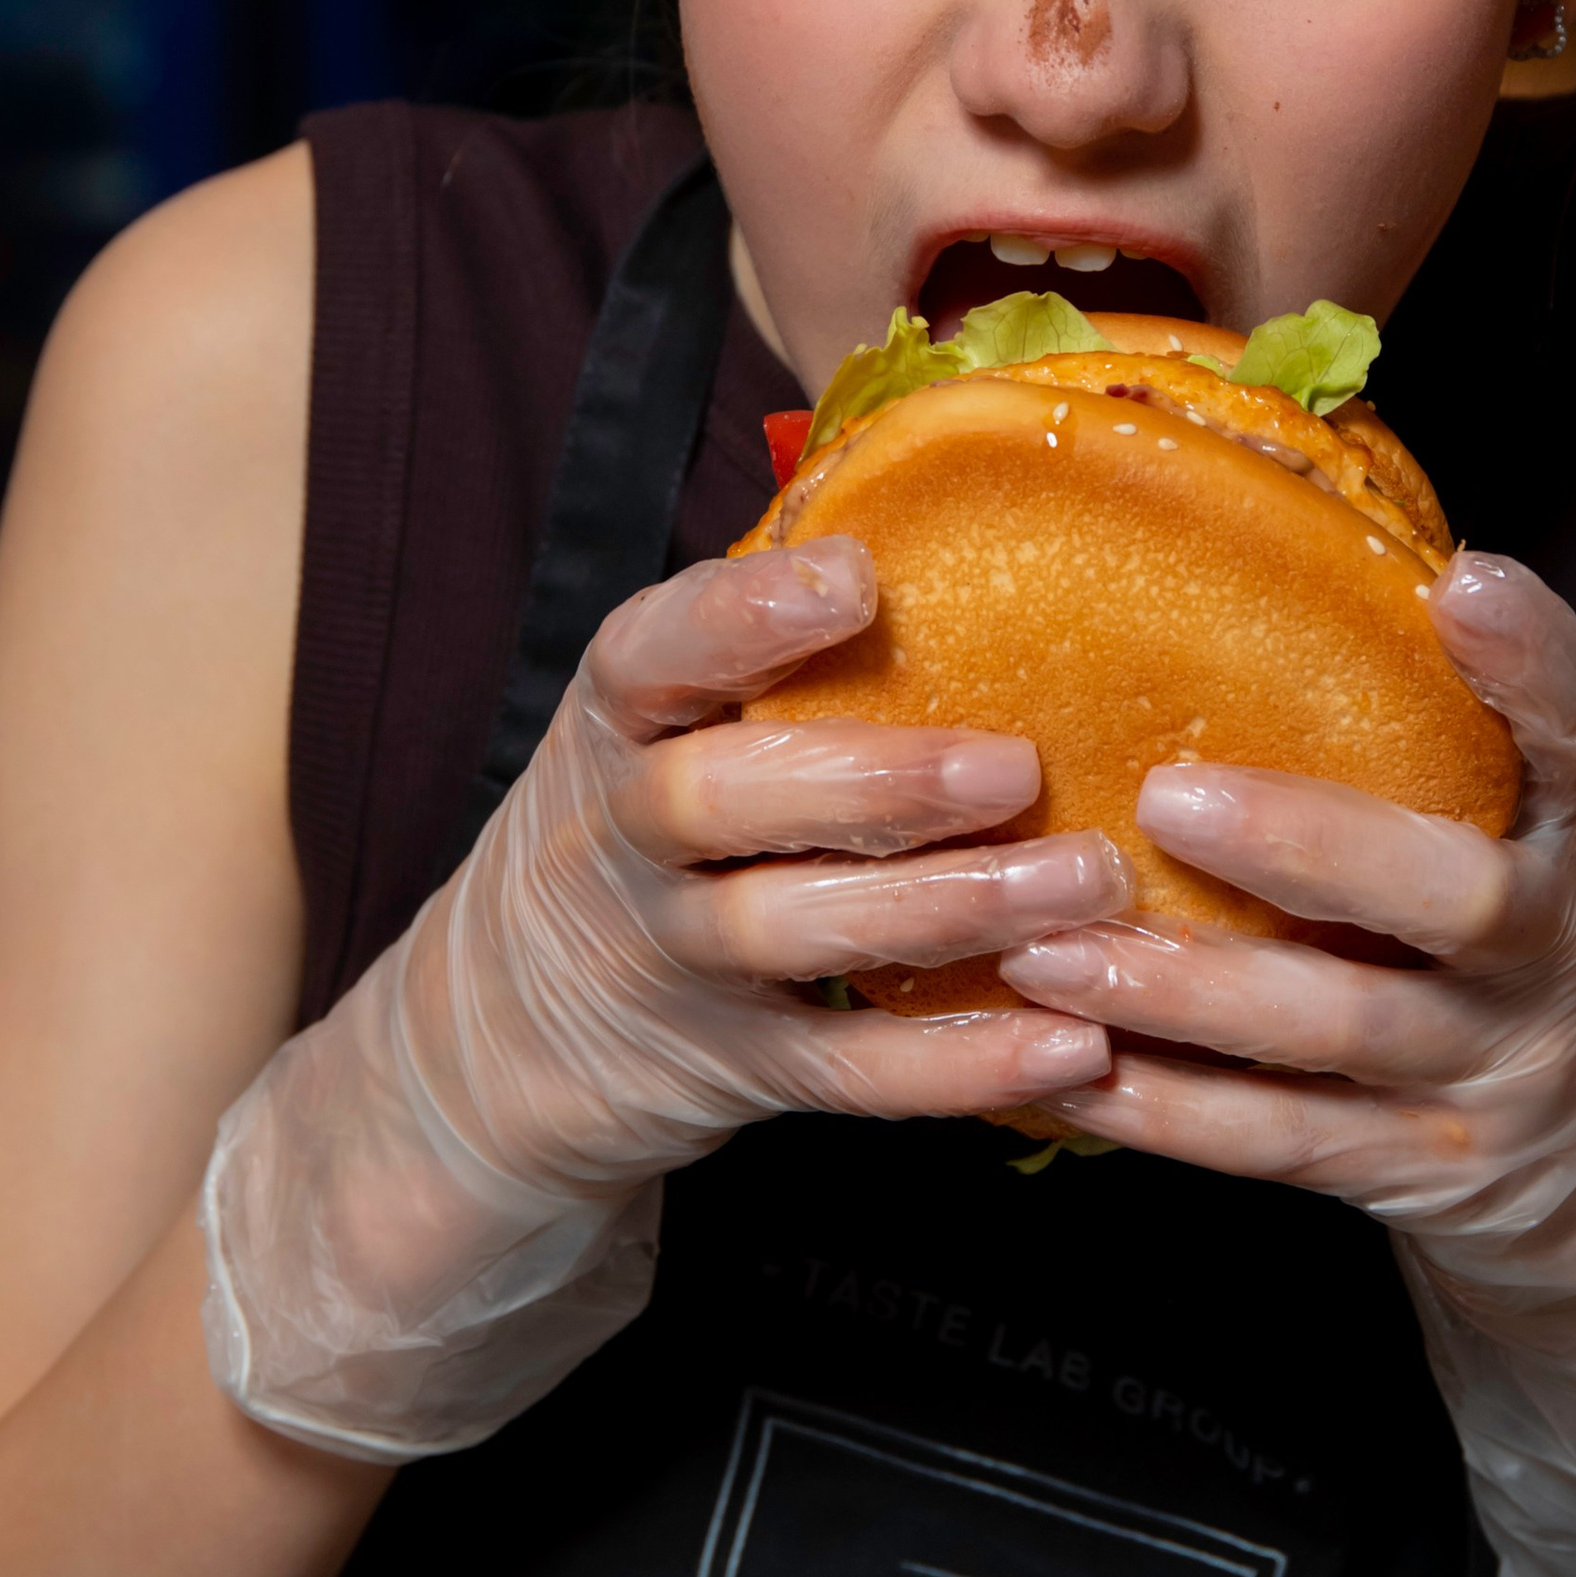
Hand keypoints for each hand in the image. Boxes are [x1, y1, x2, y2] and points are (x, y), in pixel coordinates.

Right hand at [203, 539, 1119, 1463]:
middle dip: (874, 780)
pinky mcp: (735, 1070)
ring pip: (794, 933)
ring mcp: (674, 964)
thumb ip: (754, 639)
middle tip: (1015, 765)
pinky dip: (958, 1064)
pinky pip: (847, 1070)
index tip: (854, 579)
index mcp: (615, 725)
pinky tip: (1071, 1043)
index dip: (741, 615)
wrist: (493, 1041)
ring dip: (947, 907)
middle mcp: (624, 839)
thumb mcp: (648, 726)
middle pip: (720, 801)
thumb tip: (922, 506)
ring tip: (1082, 883)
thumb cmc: (633, 828)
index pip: (648, 655)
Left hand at [998, 552, 1575, 1576]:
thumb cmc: (1485, 964)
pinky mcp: (1420, 1174)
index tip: (1464, 584)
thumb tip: (1246, 551)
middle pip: (1463, 900)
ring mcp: (1487, 1074)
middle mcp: (1543, 953)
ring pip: (1346, 1033)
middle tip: (1165, 798)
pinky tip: (1066, 1071)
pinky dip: (1169, 1111)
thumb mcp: (1493, 847)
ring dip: (1191, 992)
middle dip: (1314, 846)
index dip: (1534, 661)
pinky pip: (1286, 1143)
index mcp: (1556, 841)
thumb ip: (1410, 741)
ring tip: (1050, 952)